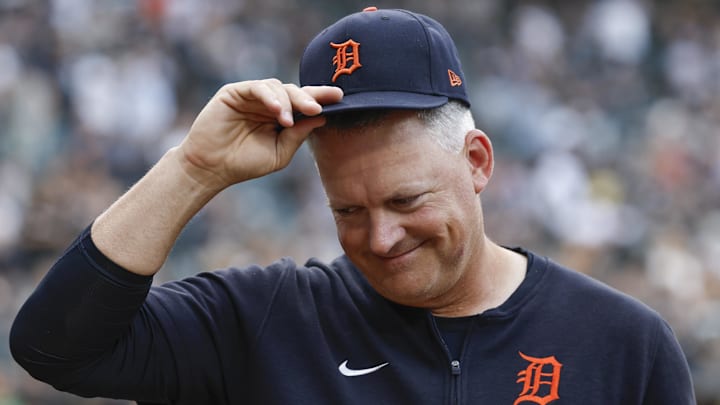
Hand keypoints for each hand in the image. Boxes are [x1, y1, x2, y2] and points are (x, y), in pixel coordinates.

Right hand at [178, 79, 342, 189]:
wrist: (212, 168)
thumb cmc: (244, 163)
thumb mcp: (280, 152)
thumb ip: (298, 135)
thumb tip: (322, 116)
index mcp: (281, 116)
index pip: (304, 103)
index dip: (322, 98)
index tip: (341, 98)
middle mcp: (268, 103)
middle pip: (294, 91)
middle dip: (310, 97)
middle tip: (321, 106)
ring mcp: (251, 96)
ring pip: (278, 87)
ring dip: (288, 101)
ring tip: (290, 121)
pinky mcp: (235, 92)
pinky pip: (257, 88)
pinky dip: (270, 98)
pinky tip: (279, 112)